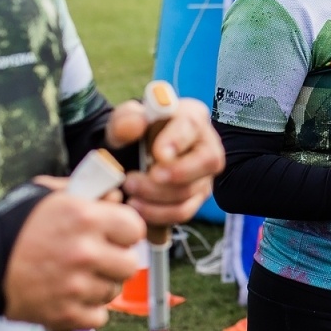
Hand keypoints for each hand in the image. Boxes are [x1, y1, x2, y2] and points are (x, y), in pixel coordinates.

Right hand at [3, 179, 146, 330]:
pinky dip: (87, 311)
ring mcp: (76, 285)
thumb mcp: (48, 194)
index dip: (124, 232)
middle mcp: (85, 252)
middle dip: (115, 261)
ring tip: (78, 278)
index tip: (115, 236)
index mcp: (85, 218)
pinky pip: (98, 317)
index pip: (135, 229)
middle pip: (129, 265)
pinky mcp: (64, 313)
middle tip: (98, 259)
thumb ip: (86, 193)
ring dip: (100, 286)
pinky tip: (72, 298)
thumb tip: (115, 198)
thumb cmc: (12, 224)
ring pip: (113, 292)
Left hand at [107, 96, 224, 225]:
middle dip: (171, 175)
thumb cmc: (133, 134)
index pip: (192, 125)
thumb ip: (125, 120)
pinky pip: (183, 212)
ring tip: (129, 193)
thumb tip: (135, 125)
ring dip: (155, 197)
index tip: (157, 154)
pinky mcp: (195, 198)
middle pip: (206, 162)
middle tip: (133, 180)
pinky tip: (137, 206)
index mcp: (191, 117)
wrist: (130, 157)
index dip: (177, 140)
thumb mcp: (123, 122)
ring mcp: (204, 175)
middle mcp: (207, 146)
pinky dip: (157, 214)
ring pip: (190, 192)